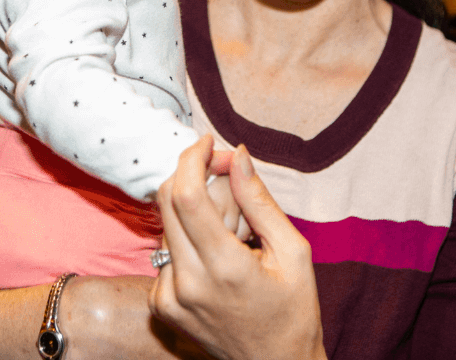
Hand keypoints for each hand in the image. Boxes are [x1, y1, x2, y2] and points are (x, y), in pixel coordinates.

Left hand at [151, 138, 325, 359]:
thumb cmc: (294, 312)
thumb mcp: (293, 252)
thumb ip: (259, 201)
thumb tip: (237, 154)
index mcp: (225, 269)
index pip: (186, 196)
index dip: (193, 158)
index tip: (208, 143)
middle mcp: (188, 284)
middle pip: (166, 203)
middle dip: (190, 174)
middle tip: (220, 171)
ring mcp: (169, 298)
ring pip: (166, 225)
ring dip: (192, 209)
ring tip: (231, 227)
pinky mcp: (160, 306)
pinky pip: (165, 252)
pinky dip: (188, 240)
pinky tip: (217, 255)